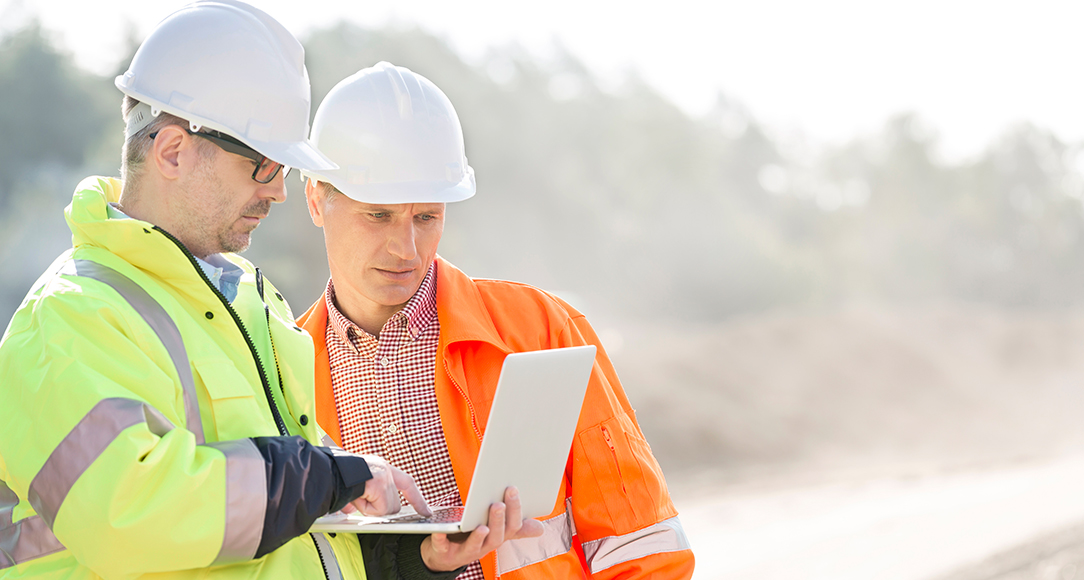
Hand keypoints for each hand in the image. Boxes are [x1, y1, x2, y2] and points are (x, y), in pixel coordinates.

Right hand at [341, 455, 430, 516]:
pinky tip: (356, 498)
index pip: (407, 483)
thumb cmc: (335, 477)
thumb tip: (350, 510)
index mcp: (381, 466)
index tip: (426, 511)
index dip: (416, 498)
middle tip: (361, 500)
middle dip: (379, 509)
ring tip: (355, 497)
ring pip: (386, 509)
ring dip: (370, 509)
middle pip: (394, 504)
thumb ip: (359, 498)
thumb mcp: (353, 486)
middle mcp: (386, 469)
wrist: (326, 472)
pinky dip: (366, 509)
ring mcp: (385, 477)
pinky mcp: (380, 486)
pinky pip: (378, 509)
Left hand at [420, 486, 544, 571]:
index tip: (513, 489)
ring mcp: (465, 552)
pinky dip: (441, 539)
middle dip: (498, 521)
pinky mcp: (444, 552)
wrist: (445, 555)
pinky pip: (443, 547)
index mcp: (497, 538)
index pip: (512, 527)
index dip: (514, 510)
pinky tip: (441, 531)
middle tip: (498, 504)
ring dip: (479, 536)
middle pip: (496, 538)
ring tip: (481, 526)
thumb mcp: (495, 531)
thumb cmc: (473, 536)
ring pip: (475, 546)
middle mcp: (484, 547)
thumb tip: (541, 528)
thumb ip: (515, 528)